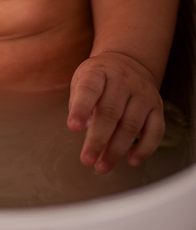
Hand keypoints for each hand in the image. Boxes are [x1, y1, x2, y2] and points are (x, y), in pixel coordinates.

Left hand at [67, 51, 163, 172]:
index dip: (81, 108)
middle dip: (98, 139)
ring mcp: (142, 94)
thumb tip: (80, 127)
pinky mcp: (157, 107)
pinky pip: (155, 131)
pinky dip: (145, 148)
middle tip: (87, 159)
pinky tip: (131, 160)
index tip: (72, 127)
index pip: (89, 89)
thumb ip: (79, 100)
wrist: (129, 62)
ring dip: (116, 150)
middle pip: (111, 112)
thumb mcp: (83, 78)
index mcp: (99, 72)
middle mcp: (122, 81)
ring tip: (103, 166)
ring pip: (131, 125)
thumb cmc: (100, 78)